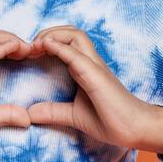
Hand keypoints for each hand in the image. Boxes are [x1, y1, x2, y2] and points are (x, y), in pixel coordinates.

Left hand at [26, 25, 162, 152]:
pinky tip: (45, 46)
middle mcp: (90, 62)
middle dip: (48, 32)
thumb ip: (53, 111)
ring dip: (53, 34)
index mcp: (84, 68)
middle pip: (71, 31)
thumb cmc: (110, 120)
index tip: (28, 53)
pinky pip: (77, 54)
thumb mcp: (73, 115)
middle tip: (29, 47)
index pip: (66, 42)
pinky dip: (60, 46)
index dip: (46, 41)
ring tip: (36, 45)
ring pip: (76, 35)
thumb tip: (30, 113)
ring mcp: (95, 66)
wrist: (134, 129)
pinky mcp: (97, 75)